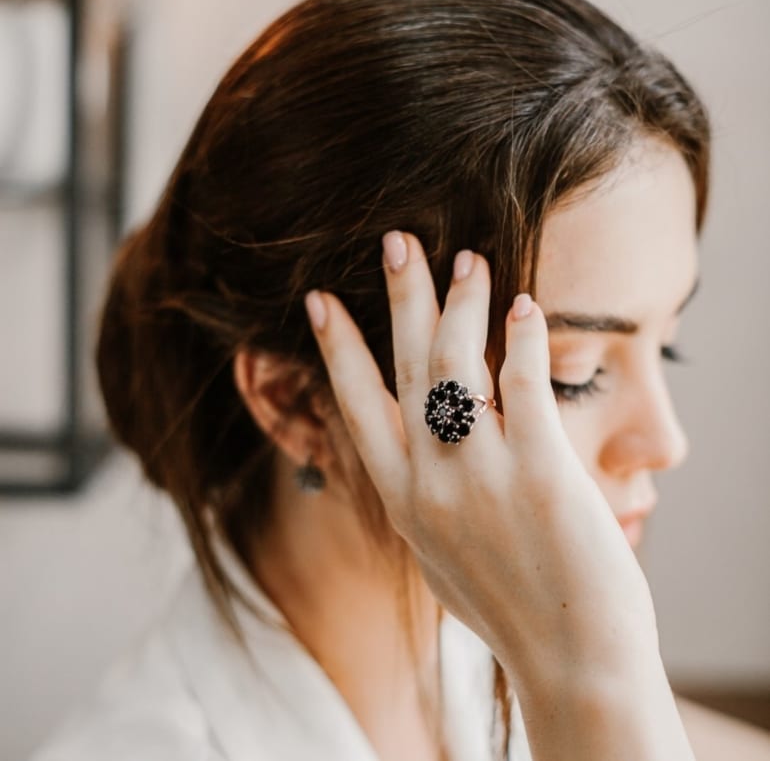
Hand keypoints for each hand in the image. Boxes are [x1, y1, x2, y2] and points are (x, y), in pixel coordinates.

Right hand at [304, 231, 657, 693]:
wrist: (568, 660)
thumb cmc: (507, 606)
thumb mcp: (440, 553)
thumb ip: (423, 499)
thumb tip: (421, 453)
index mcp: (400, 499)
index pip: (354, 404)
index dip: (337, 346)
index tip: (321, 300)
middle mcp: (428, 481)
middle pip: (405, 366)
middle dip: (399, 296)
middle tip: (397, 241)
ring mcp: (480, 475)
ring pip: (457, 364)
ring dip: (461, 302)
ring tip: (469, 259)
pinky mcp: (539, 472)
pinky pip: (524, 386)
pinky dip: (522, 339)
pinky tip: (522, 306)